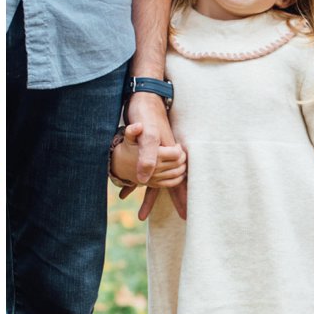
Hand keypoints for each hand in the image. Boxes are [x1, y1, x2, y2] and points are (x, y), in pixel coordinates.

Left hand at [128, 92, 186, 220]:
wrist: (143, 95)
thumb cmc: (146, 115)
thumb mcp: (146, 135)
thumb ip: (147, 156)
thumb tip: (143, 179)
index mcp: (169, 156)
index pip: (179, 182)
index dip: (182, 200)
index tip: (187, 217)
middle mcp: (166, 156)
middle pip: (171, 184)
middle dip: (173, 202)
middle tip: (182, 218)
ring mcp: (158, 153)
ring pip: (156, 180)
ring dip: (149, 197)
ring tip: (142, 215)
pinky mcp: (148, 149)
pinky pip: (144, 170)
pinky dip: (136, 182)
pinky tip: (127, 190)